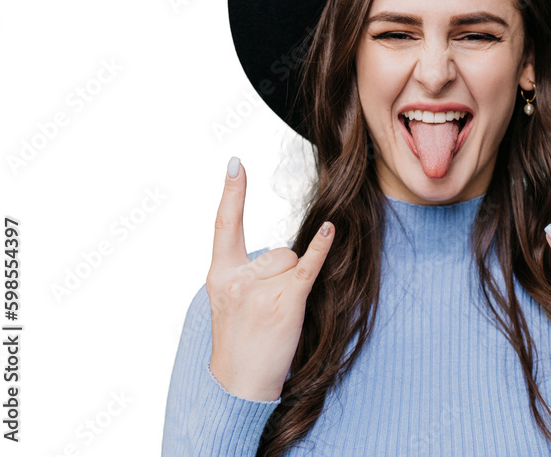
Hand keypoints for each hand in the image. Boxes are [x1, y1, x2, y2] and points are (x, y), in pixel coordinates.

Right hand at [207, 157, 334, 400]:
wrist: (238, 387)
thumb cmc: (239, 345)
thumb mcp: (228, 303)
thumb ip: (247, 273)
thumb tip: (284, 253)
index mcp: (220, 275)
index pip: (224, 225)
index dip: (232, 193)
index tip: (235, 163)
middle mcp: (236, 278)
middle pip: (278, 250)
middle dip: (281, 275)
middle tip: (267, 311)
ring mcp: (260, 289)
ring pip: (292, 261)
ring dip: (293, 285)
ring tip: (276, 316)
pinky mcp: (285, 301)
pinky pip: (306, 267)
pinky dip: (321, 249)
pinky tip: (330, 230)